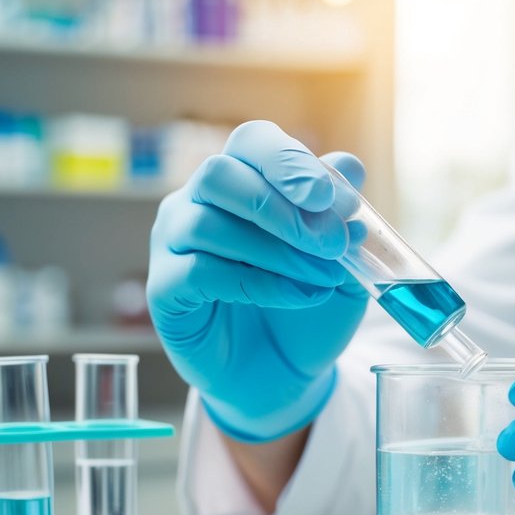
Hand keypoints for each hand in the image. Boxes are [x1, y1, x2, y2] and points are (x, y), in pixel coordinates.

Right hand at [147, 120, 368, 440]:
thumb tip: (350, 167)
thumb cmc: (306, 306)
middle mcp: (197, 203)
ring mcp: (173, 244)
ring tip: (323, 277)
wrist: (284, 372)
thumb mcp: (341, 262)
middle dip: (280, 206)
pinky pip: (200, 272)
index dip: (289, 162)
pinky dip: (257, 282)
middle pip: (219, 174)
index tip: (331, 198)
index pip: (251, 142)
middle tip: (331, 243)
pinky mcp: (165, 290)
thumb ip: (342, 216)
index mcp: (241, 181)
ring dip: (277, 251)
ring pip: (208, 224)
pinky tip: (297, 295)